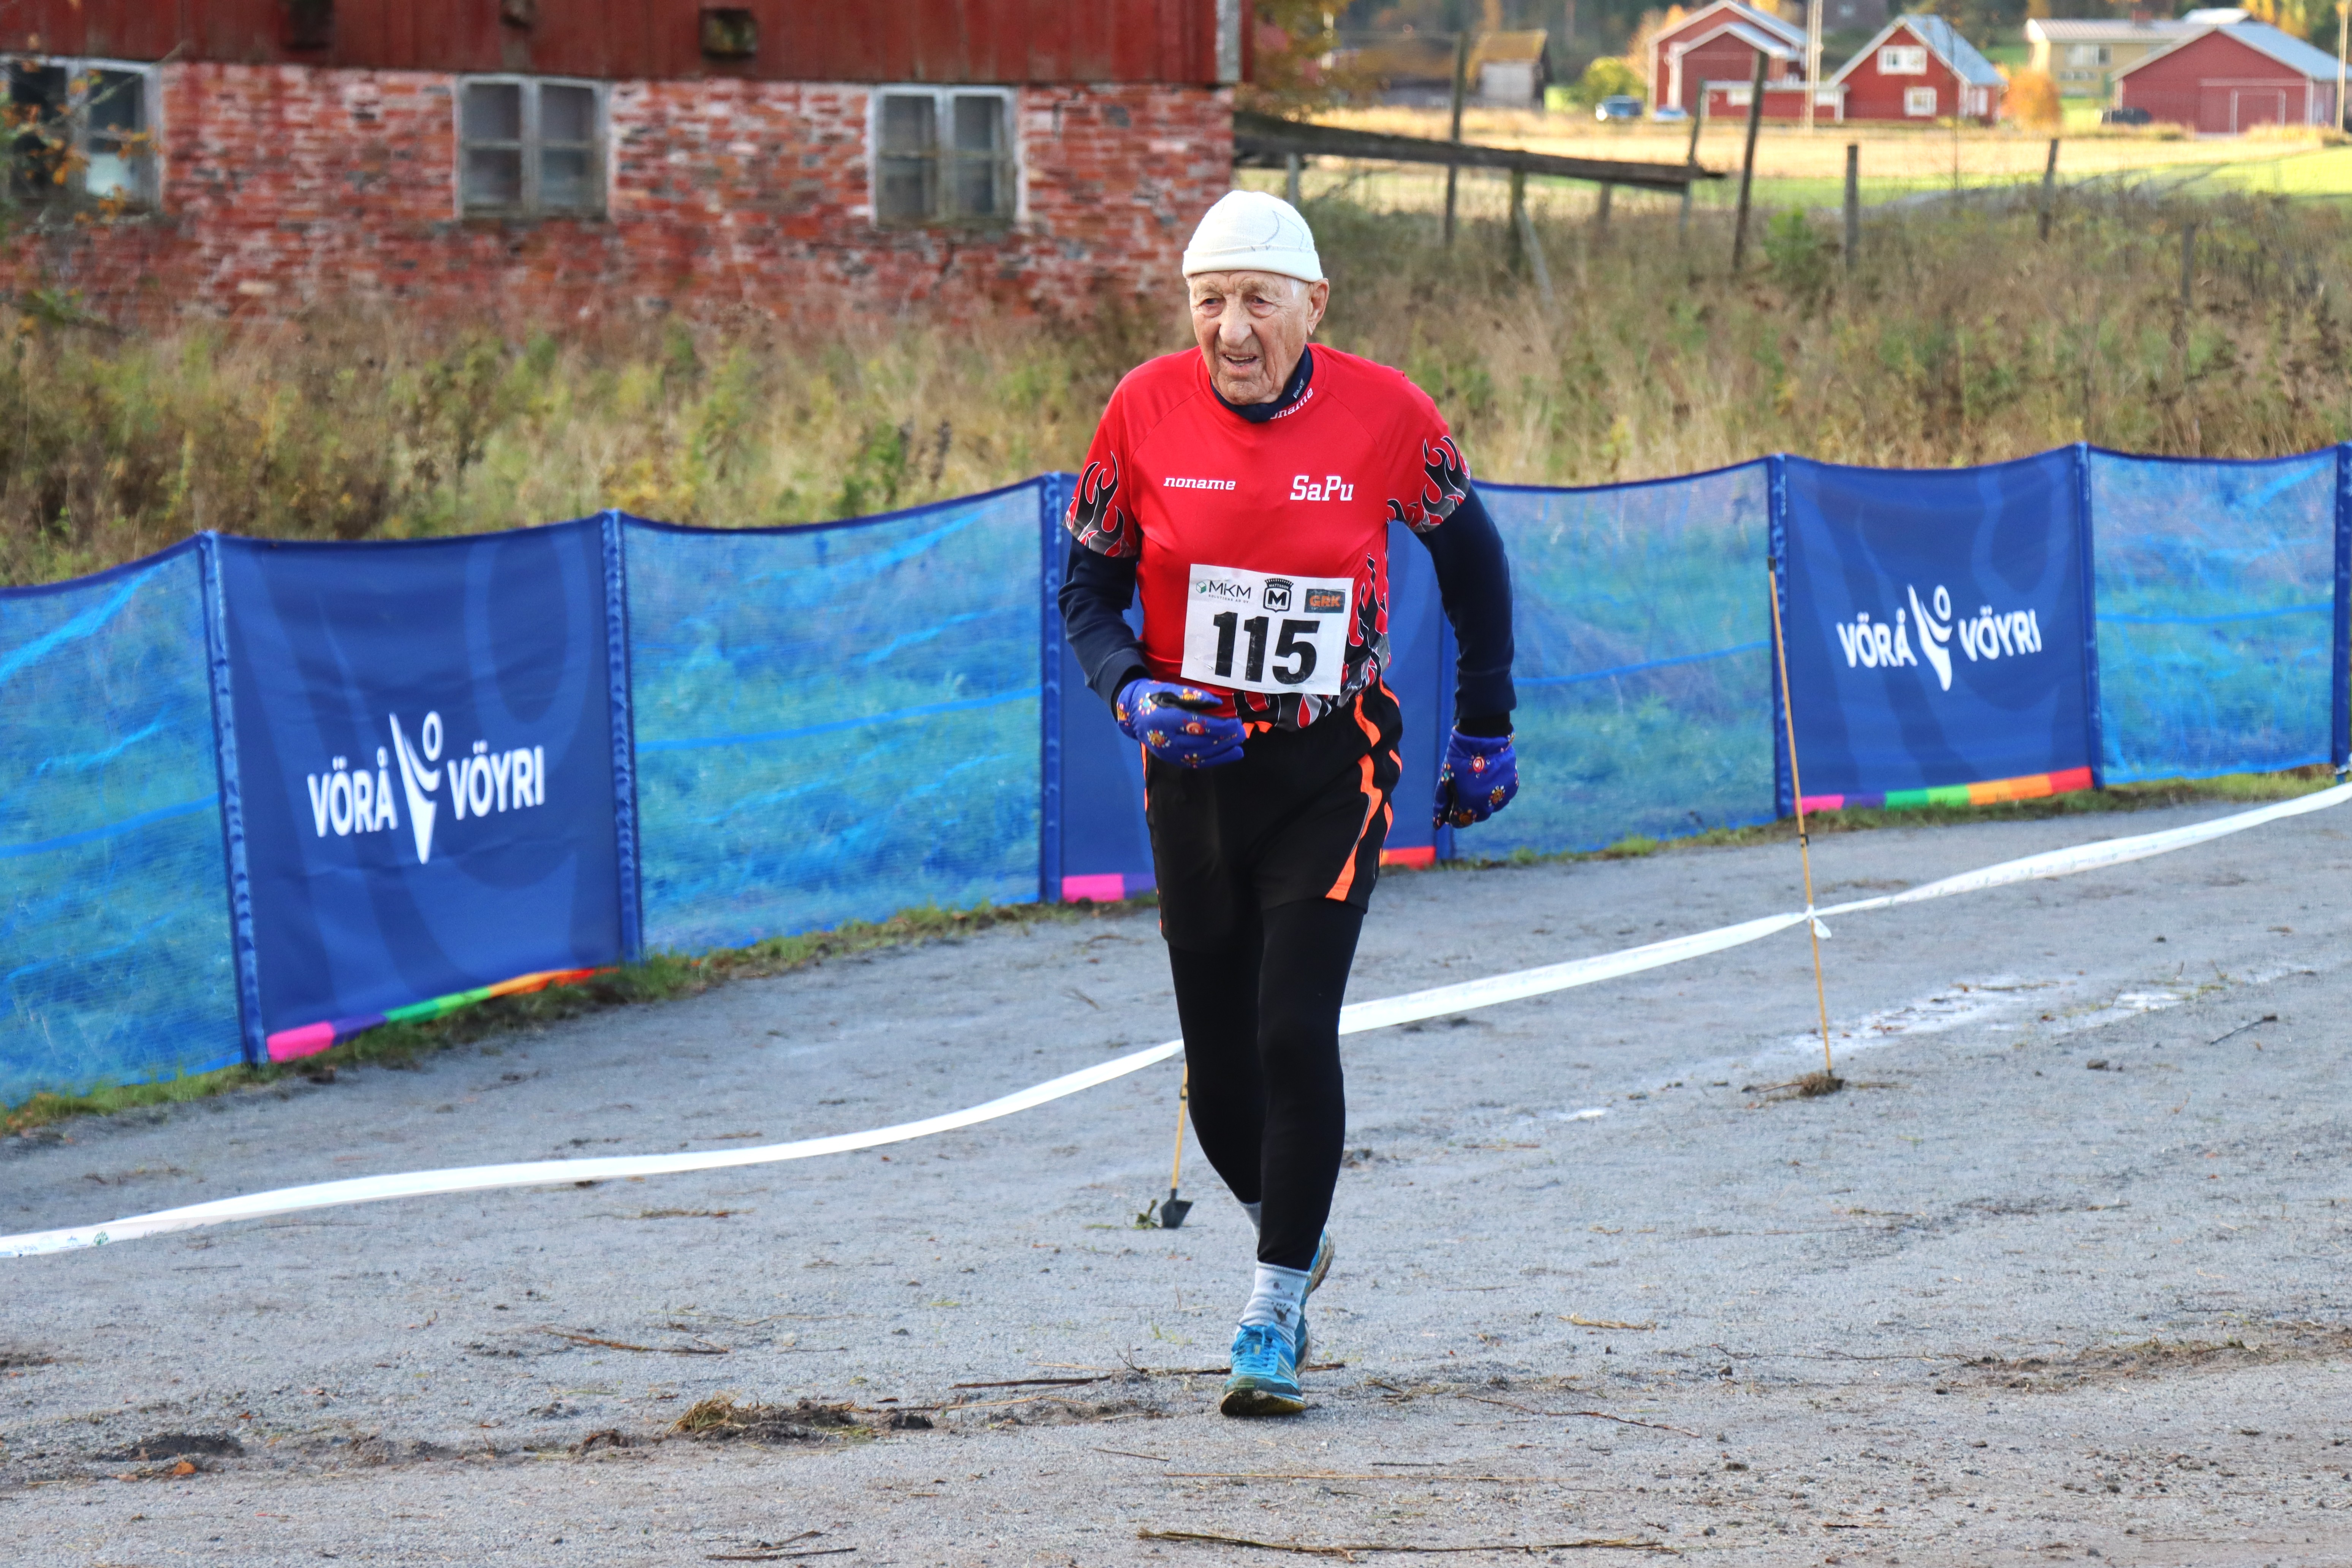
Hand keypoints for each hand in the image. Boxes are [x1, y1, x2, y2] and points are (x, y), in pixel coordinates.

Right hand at [1115, 678, 1245, 767]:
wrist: (1133, 714)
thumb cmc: (1156, 697)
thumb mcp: (1173, 690)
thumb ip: (1195, 696)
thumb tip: (1218, 704)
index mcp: (1168, 718)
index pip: (1199, 725)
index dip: (1220, 726)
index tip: (1236, 723)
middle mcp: (1167, 738)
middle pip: (1202, 742)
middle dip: (1225, 739)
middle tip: (1241, 733)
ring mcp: (1168, 752)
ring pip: (1200, 755)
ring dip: (1222, 752)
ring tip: (1239, 747)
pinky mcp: (1171, 759)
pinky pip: (1195, 763)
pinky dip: (1213, 760)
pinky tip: (1226, 756)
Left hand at [1434, 729, 1517, 827]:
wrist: (1484, 738)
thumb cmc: (1460, 759)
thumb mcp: (1445, 780)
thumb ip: (1441, 803)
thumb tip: (1436, 824)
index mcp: (1469, 803)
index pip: (1460, 821)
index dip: (1453, 816)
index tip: (1452, 808)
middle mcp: (1487, 804)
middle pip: (1477, 816)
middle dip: (1469, 809)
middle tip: (1465, 793)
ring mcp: (1502, 796)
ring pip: (1491, 808)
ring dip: (1484, 801)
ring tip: (1478, 784)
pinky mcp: (1513, 787)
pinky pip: (1503, 797)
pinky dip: (1495, 793)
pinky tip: (1489, 780)